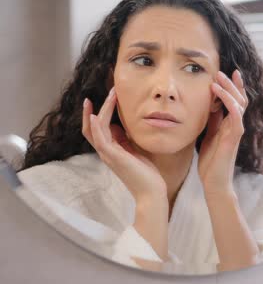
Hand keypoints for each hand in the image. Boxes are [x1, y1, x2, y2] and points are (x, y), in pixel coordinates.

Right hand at [82, 88, 166, 204]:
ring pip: (96, 128)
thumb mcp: (135, 151)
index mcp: (111, 150)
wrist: (151, 192)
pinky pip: (100, 139)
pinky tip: (97, 114)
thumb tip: (120, 126)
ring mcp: (107, 154)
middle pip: (91, 127)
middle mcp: (106, 152)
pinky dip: (96, 126)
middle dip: (94, 109)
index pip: (97, 129)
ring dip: (101, 110)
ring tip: (111, 94)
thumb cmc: (146, 174)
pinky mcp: (113, 157)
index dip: (97, 113)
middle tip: (107, 91)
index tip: (107, 97)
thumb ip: (126, 140)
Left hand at [198, 70, 247, 193]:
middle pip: (240, 99)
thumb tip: (211, 105)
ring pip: (239, 104)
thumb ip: (212, 121)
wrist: (214, 182)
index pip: (235, 101)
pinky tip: (218, 93)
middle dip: (232, 84)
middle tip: (222, 71)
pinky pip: (235, 116)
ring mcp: (236, 131)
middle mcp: (236, 126)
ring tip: (218, 78)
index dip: (233, 87)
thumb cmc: (211, 162)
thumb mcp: (209, 136)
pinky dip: (228, 102)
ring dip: (229, 89)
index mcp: (230, 125)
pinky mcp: (234, 137)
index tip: (227, 73)